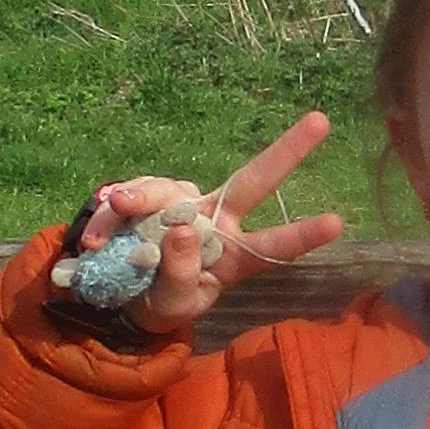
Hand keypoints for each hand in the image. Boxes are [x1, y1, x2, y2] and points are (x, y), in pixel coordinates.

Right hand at [71, 113, 347, 331]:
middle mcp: (213, 220)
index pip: (271, 247)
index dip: (301, 235)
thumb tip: (183, 230)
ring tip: (114, 207)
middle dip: (287, 152)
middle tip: (321, 122)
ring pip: (168, 188)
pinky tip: (92, 238)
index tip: (336, 222)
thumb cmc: (159, 302)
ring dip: (139, 197)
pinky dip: (106, 216)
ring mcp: (179, 204)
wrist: (116, 297)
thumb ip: (181, 276)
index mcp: (232, 255)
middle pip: (252, 182)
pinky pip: (125, 198)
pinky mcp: (142, 199)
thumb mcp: (172, 306)